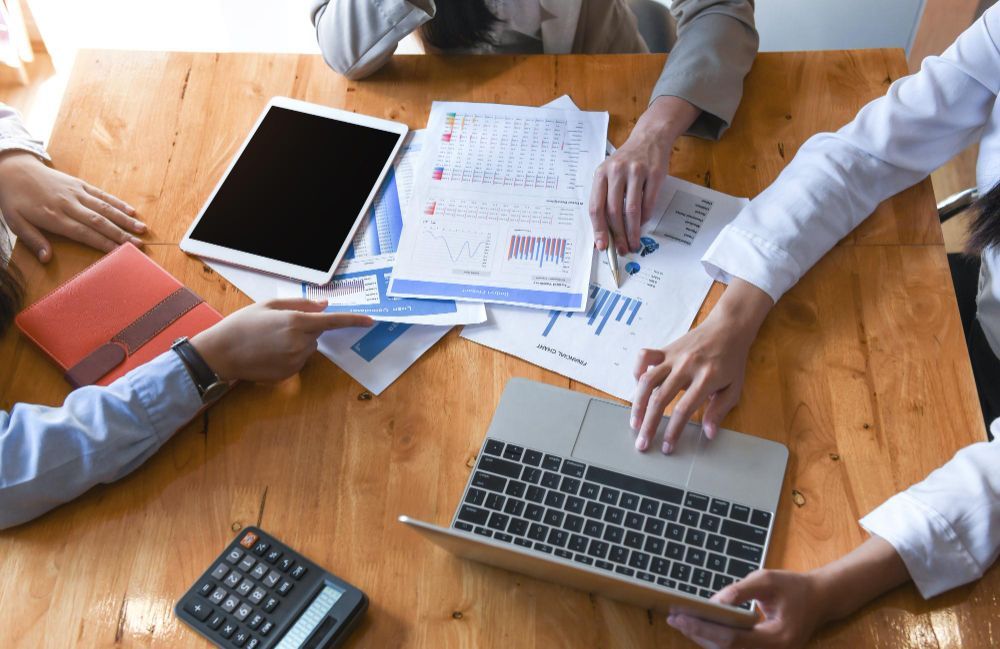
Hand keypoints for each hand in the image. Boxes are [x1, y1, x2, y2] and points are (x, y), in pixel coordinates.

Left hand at [0, 152, 144, 261]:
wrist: (12, 168)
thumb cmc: (13, 198)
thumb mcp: (15, 222)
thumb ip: (33, 240)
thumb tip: (46, 259)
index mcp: (54, 216)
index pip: (84, 233)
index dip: (104, 243)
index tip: (121, 253)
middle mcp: (69, 204)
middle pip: (99, 221)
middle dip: (121, 234)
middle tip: (139, 245)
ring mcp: (76, 192)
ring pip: (104, 208)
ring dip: (125, 219)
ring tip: (142, 230)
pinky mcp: (79, 184)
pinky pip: (101, 194)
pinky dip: (117, 203)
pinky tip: (132, 211)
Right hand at [191, 298, 373, 381]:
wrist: (221, 353)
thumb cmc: (242, 325)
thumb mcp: (269, 305)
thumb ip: (300, 304)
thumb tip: (324, 305)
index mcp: (295, 322)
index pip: (333, 321)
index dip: (353, 320)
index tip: (370, 321)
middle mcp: (299, 342)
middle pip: (317, 334)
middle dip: (304, 329)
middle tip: (277, 327)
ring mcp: (295, 360)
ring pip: (308, 348)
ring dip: (297, 342)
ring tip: (269, 340)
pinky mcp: (289, 374)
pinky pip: (299, 361)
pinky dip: (289, 356)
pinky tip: (269, 353)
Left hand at [589, 96, 699, 254]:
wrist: (649, 137)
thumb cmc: (627, 161)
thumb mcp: (610, 174)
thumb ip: (606, 198)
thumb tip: (604, 231)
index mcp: (601, 174)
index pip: (595, 207)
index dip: (598, 229)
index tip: (602, 246)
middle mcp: (616, 171)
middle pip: (613, 211)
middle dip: (617, 235)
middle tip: (621, 249)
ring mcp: (636, 171)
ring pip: (631, 210)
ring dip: (632, 231)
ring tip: (633, 243)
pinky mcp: (654, 173)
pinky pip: (648, 202)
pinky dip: (645, 218)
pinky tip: (643, 224)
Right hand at [630, 279, 772, 452]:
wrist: (728, 328)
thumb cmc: (732, 361)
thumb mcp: (734, 388)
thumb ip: (719, 411)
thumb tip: (708, 433)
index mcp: (706, 378)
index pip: (683, 409)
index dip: (673, 431)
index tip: (667, 447)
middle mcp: (686, 367)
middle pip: (660, 398)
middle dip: (649, 425)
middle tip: (642, 444)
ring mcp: (673, 356)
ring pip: (647, 380)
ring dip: (638, 404)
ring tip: (634, 423)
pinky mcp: (666, 349)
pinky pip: (644, 357)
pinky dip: (637, 371)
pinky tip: (638, 387)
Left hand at [667, 570, 826, 648]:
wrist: (821, 599)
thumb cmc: (795, 587)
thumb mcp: (768, 579)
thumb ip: (740, 591)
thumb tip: (713, 601)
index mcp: (777, 638)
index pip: (731, 639)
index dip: (703, 628)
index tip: (680, 616)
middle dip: (697, 633)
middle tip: (673, 617)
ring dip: (702, 637)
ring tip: (679, 620)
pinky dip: (714, 638)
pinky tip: (697, 625)